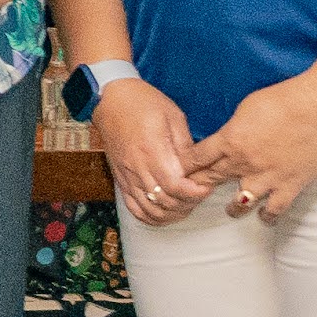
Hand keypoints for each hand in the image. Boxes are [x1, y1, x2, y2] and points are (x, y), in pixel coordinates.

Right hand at [92, 78, 201, 223]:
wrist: (110, 99)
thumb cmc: (143, 103)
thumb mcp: (173, 116)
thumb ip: (185, 145)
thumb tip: (197, 167)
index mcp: (152, 150)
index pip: (174, 185)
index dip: (193, 193)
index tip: (205, 187)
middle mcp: (137, 167)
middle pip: (164, 201)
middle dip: (187, 204)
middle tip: (199, 194)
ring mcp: (127, 176)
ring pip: (150, 209)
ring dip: (171, 213)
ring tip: (185, 204)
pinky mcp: (120, 179)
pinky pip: (133, 207)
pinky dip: (150, 216)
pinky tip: (164, 213)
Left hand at [182, 76, 316, 223]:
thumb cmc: (285, 99)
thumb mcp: (247, 107)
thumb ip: (235, 128)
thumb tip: (229, 137)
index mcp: (230, 140)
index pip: (197, 158)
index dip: (186, 167)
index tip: (180, 172)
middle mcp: (244, 163)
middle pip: (212, 180)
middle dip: (199, 188)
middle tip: (193, 196)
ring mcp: (267, 177)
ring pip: (240, 203)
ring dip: (233, 208)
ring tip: (231, 210)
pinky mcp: (290, 185)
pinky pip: (274, 209)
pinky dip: (268, 216)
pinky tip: (264, 217)